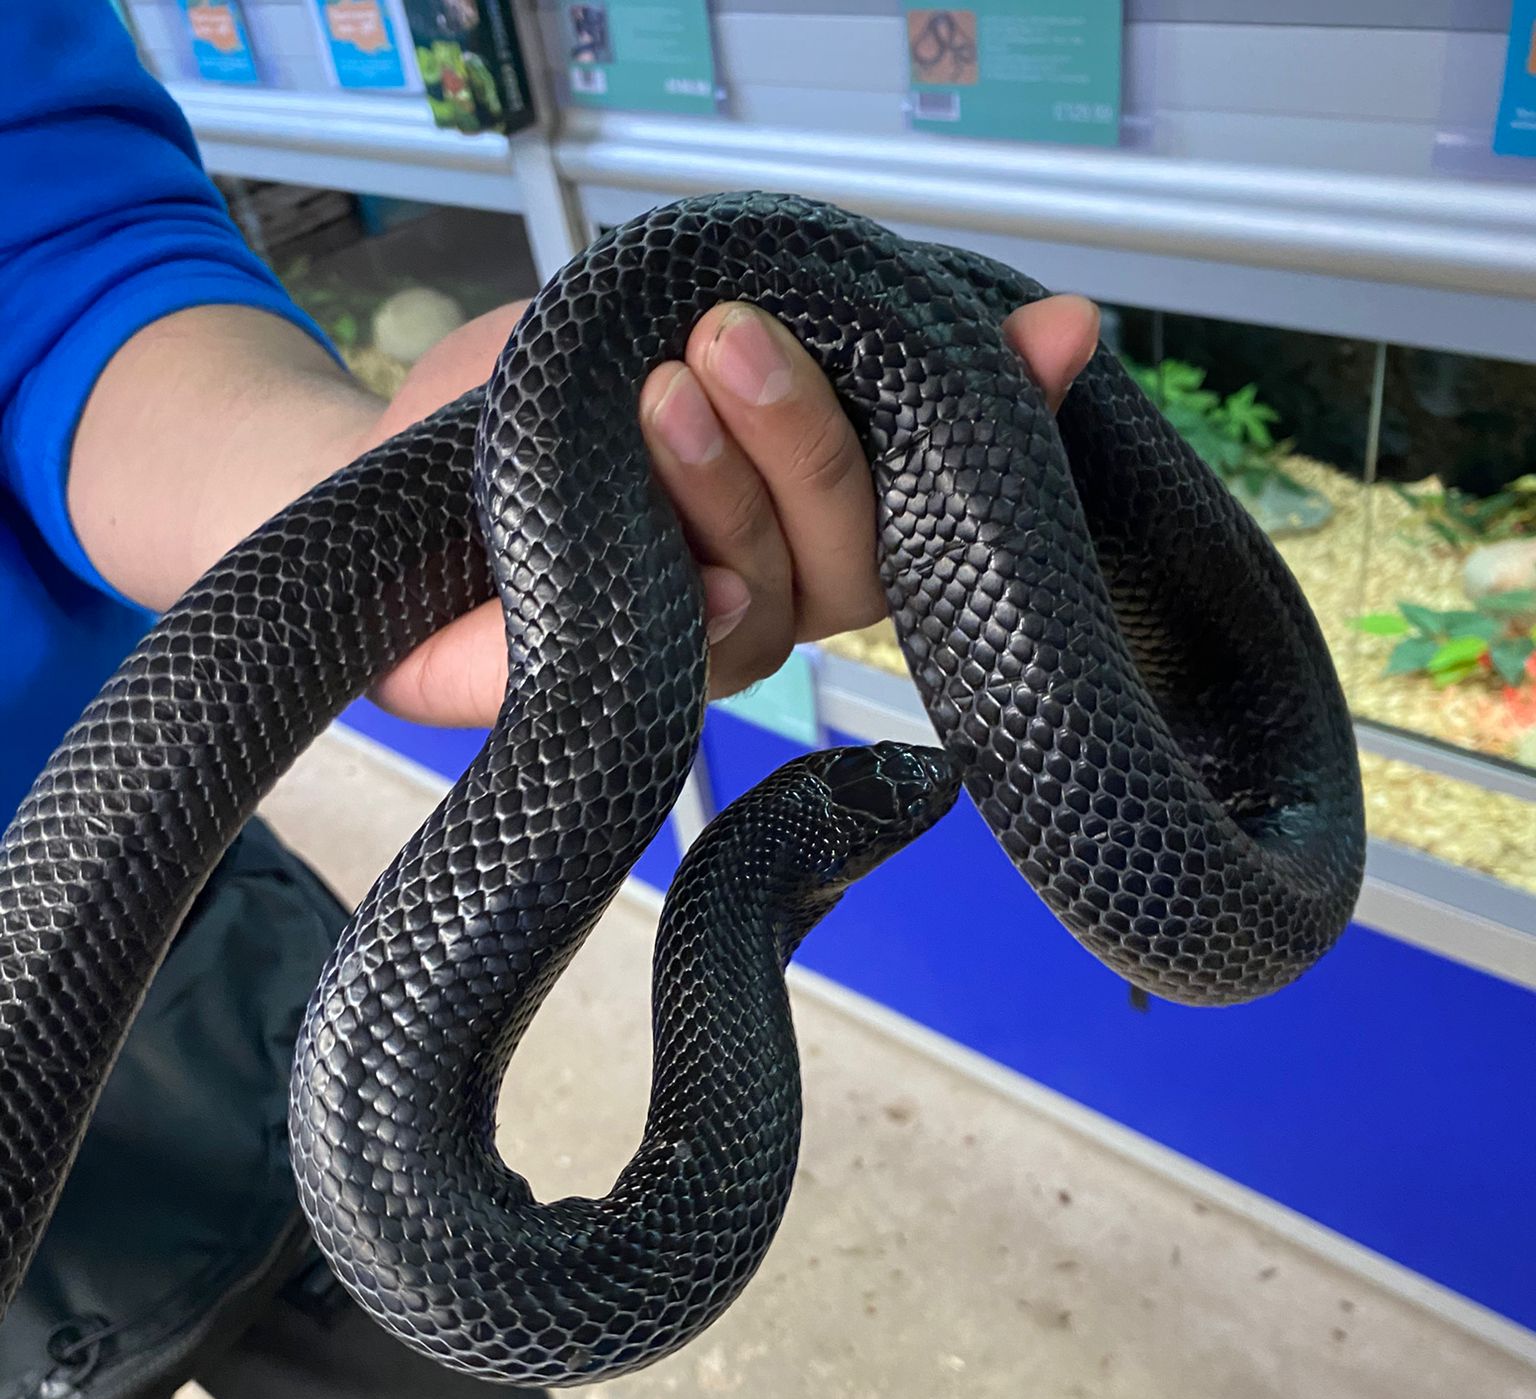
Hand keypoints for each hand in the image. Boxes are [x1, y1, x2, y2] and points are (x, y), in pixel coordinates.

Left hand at [365, 293, 1100, 727]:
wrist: (365, 465)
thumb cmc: (529, 406)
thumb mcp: (673, 324)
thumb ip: (830, 329)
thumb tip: (1067, 327)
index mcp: (802, 530)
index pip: (921, 503)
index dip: (987, 433)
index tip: (1034, 342)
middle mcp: (764, 608)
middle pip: (848, 562)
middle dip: (804, 443)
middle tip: (731, 337)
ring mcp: (684, 664)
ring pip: (764, 609)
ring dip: (722, 495)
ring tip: (656, 391)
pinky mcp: (588, 702)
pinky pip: (655, 678)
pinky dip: (669, 614)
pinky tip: (658, 555)